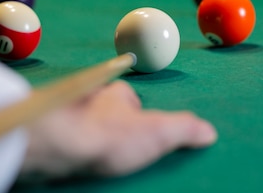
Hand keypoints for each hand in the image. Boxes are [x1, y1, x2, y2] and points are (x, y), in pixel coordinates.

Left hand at [19, 79, 216, 179]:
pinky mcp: (53, 138)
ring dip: (94, 143)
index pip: (132, 99)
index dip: (140, 115)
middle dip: (116, 132)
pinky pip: (68, 143)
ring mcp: (70, 118)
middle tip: (125, 155)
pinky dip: (76, 153)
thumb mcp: (158, 132)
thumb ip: (185, 129)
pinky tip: (83, 167)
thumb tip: (208, 131)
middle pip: (108, 114)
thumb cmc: (106, 135)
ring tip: (105, 165)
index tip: (145, 135)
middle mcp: (91, 101)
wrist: (57, 147)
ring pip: (86, 128)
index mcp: (117, 94)